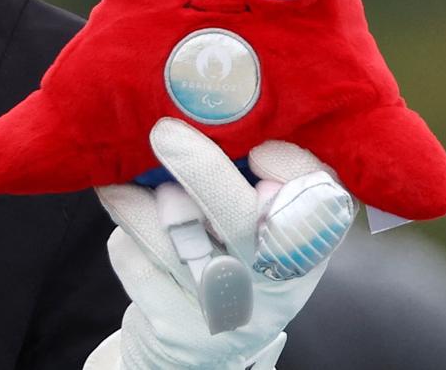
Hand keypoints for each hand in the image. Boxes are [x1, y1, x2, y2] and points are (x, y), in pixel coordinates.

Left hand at [82, 120, 353, 369]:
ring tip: (128, 184)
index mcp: (308, 243)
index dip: (292, 169)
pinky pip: (134, 260)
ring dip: (139, 202)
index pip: (321, 201)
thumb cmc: (226, 254)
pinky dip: (123, 236)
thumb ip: (241, 171)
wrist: (198, 343)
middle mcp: (277, 281)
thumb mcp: (252, 218)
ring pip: (172, 237)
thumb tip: (193, 103)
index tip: (258, 148)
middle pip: (243, 220)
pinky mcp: (177, 328)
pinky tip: (130, 226)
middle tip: (163, 131)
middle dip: (200, 169)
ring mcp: (228, 312)